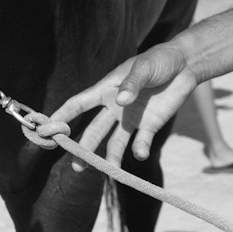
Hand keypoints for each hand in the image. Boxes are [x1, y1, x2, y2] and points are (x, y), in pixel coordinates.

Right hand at [33, 43, 199, 170]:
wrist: (186, 65)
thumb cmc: (159, 60)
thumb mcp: (144, 68)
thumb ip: (132, 84)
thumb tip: (119, 101)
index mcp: (107, 90)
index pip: (79, 104)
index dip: (62, 116)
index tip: (46, 129)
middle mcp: (115, 108)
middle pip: (94, 131)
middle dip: (84, 149)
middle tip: (77, 168)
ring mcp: (131, 119)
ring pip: (114, 143)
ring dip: (110, 158)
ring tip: (109, 171)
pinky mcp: (150, 125)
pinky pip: (140, 142)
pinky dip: (139, 150)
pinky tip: (141, 154)